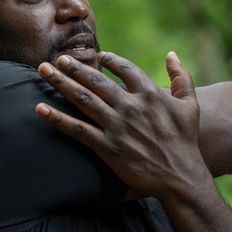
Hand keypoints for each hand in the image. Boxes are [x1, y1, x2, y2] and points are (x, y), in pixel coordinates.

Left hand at [35, 51, 206, 198]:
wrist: (180, 176)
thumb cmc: (186, 141)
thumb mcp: (190, 105)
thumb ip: (182, 77)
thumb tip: (171, 54)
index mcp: (150, 93)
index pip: (125, 68)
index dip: (110, 60)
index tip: (99, 56)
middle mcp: (130, 106)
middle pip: (96, 80)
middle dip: (74, 67)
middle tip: (58, 59)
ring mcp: (116, 126)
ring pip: (82, 99)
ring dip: (60, 83)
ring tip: (43, 71)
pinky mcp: (106, 146)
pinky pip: (77, 129)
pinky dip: (57, 118)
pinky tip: (40, 108)